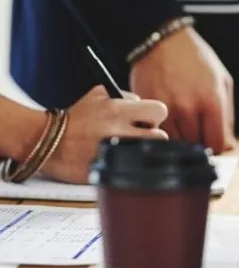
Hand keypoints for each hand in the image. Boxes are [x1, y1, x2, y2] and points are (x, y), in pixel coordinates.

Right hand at [41, 86, 168, 182]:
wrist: (47, 142)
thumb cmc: (75, 119)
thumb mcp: (97, 96)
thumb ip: (125, 97)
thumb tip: (146, 104)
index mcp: (117, 110)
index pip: (159, 110)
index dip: (154, 115)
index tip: (146, 119)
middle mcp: (119, 131)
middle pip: (161, 135)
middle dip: (153, 135)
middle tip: (140, 136)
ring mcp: (116, 153)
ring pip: (150, 153)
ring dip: (143, 151)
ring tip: (129, 148)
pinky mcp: (110, 171)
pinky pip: (135, 168)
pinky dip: (131, 165)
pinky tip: (119, 160)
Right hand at [130, 27, 234, 152]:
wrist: (163, 40)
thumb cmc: (196, 59)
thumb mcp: (223, 82)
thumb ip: (227, 117)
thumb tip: (228, 146)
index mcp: (211, 101)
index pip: (217, 143)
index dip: (219, 149)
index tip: (217, 145)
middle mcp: (187, 107)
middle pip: (195, 145)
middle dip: (201, 143)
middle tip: (201, 133)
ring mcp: (164, 108)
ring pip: (175, 142)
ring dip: (181, 139)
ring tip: (184, 123)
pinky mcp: (145, 107)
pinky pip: (156, 131)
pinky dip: (163, 131)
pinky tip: (168, 118)